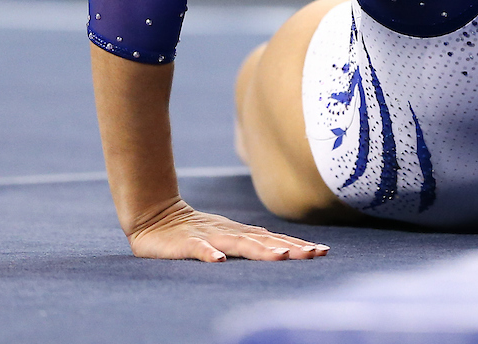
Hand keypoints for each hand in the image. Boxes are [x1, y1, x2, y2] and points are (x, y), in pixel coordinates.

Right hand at [127, 199, 329, 261]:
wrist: (155, 217)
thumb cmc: (195, 232)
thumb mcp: (227, 237)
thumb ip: (252, 243)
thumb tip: (284, 249)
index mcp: (241, 234)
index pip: (275, 240)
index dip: (298, 246)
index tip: (322, 251)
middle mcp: (231, 233)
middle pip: (265, 241)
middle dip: (291, 248)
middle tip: (315, 254)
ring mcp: (209, 236)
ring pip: (239, 243)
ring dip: (261, 250)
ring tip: (281, 257)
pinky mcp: (186, 243)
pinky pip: (198, 249)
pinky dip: (208, 253)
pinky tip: (218, 260)